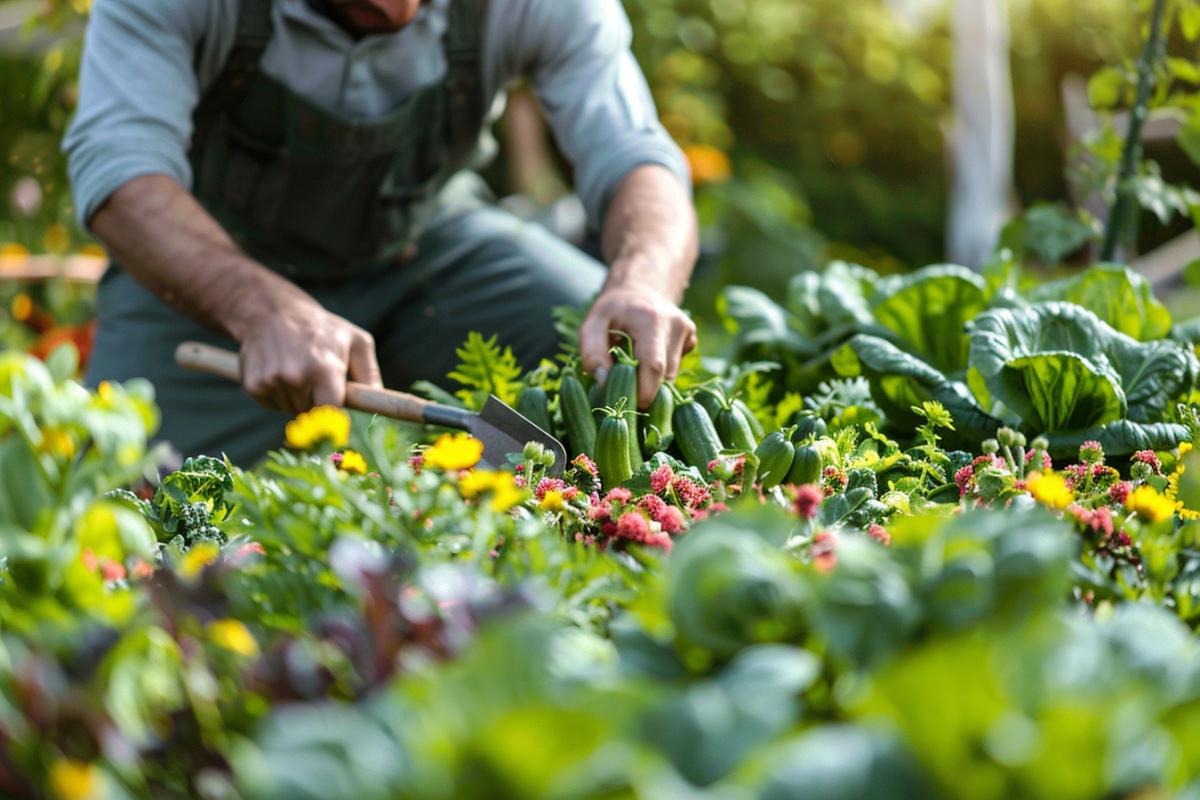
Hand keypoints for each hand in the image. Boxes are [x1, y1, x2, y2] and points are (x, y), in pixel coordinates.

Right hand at [236, 297, 382, 412]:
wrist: (272, 311)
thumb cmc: (322, 329)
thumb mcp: (356, 341)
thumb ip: (369, 373)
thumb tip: (376, 401)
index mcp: (325, 369)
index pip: (331, 414)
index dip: (335, 417)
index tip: (336, 415)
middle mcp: (296, 378)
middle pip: (311, 414)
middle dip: (317, 402)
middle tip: (316, 377)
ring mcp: (272, 382)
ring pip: (291, 411)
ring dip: (297, 398)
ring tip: (298, 370)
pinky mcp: (252, 385)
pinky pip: (272, 406)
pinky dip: (277, 395)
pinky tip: (280, 371)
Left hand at [580, 284, 696, 407]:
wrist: (640, 287)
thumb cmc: (612, 309)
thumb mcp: (592, 323)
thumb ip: (592, 351)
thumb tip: (604, 381)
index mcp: (652, 320)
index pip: (654, 366)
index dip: (644, 391)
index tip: (629, 406)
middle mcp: (677, 325)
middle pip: (664, 375)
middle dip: (645, 388)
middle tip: (623, 387)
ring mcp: (688, 332)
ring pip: (671, 374)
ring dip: (651, 379)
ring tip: (633, 364)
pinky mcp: (692, 339)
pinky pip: (676, 367)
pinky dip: (660, 370)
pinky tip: (648, 354)